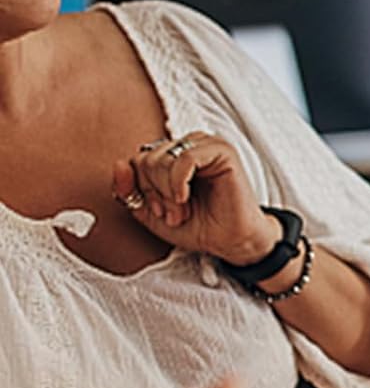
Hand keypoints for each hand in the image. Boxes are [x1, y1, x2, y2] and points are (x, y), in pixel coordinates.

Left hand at [113, 132, 280, 265]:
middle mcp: (188, 145)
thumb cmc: (198, 226)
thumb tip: (119, 164)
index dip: (141, 189)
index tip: (160, 212)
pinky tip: (185, 198)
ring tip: (182, 209)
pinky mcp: (222, 151)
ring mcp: (205, 145)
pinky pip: (184, 158)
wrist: (231, 242)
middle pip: (146, 158)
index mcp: (172, 155)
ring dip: (166, 191)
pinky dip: (178, 182)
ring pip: (161, 157)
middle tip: (175, 213)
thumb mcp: (150, 213)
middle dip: (155, 193)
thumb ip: (128, 191)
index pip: (137, 159)